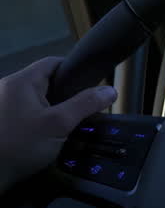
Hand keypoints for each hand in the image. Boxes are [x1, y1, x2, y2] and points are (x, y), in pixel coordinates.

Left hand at [0, 57, 116, 189]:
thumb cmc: (20, 144)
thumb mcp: (58, 124)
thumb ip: (85, 104)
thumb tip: (110, 90)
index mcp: (21, 81)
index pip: (53, 62)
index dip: (75, 71)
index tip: (92, 88)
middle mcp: (8, 88)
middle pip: (46, 82)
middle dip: (67, 95)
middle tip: (83, 112)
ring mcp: (3, 105)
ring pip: (38, 100)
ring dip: (54, 110)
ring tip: (69, 126)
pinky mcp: (2, 122)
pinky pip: (28, 113)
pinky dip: (41, 121)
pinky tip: (49, 136)